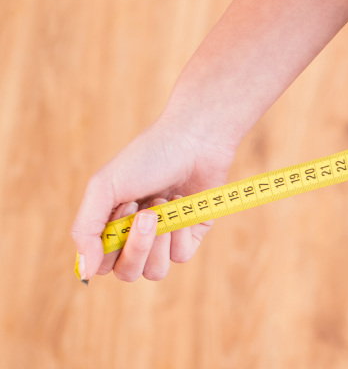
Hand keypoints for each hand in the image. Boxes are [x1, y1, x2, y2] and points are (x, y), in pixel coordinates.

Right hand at [71, 119, 236, 281]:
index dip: (111, 246)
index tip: (124, 206)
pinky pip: (181, 256)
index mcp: (110, 226)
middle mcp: (136, 237)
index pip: (102, 265)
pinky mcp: (191, 235)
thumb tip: (86, 273)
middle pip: (128, 273)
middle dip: (137, 246)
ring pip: (155, 272)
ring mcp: (165, 239)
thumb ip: (86, 231)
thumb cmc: (147, 159)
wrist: (194, 141)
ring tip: (164, 204)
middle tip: (146, 212)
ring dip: (159, 240)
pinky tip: (182, 203)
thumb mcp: (104, 188)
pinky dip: (180, 232)